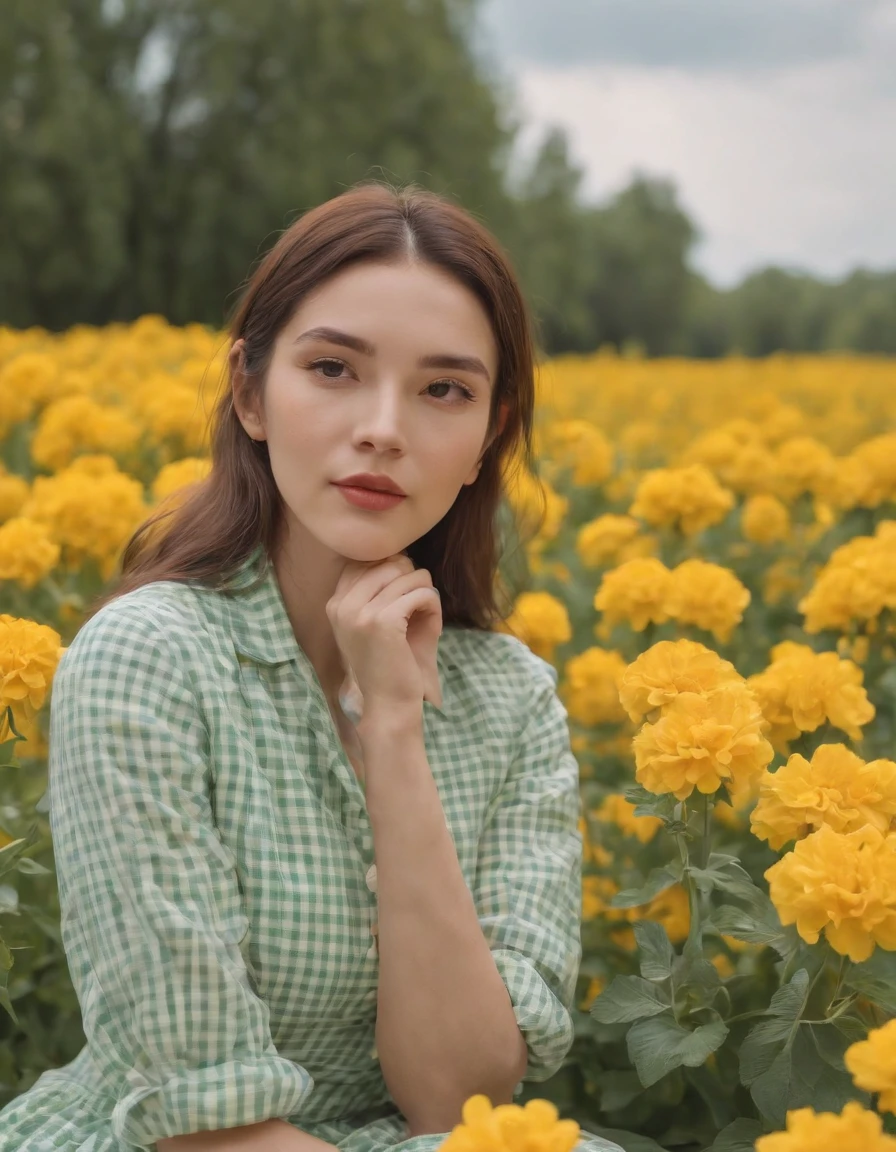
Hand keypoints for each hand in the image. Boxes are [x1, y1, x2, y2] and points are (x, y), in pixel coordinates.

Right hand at [326, 553, 442, 719]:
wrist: (387, 706)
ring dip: (424, 593)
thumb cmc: (388, 664)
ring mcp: (360, 612)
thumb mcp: (373, 623)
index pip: (366, 561)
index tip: (403, 595)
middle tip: (418, 605)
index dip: (393, 570)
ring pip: (408, 574)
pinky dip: (433, 605)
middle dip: (412, 579)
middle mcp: (342, 604)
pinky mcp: (383, 621)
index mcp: (336, 604)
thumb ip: (378, 589)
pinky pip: (421, 593)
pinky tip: (430, 622)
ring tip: (424, 615)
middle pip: (389, 562)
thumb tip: (400, 555)